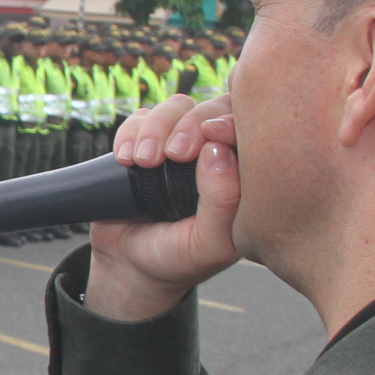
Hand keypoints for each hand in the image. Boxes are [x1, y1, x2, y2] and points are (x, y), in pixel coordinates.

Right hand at [87, 92, 241, 321]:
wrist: (130, 267)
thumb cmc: (180, 258)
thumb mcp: (210, 242)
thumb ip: (223, 203)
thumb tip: (218, 150)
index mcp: (241, 172)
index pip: (248, 126)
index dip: (229, 121)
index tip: (211, 137)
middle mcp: (214, 152)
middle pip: (212, 107)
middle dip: (190, 124)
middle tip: (174, 155)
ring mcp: (178, 145)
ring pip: (176, 107)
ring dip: (156, 127)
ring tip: (142, 161)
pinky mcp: (145, 143)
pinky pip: (139, 117)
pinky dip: (130, 132)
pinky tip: (125, 159)